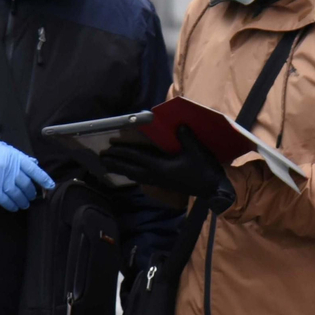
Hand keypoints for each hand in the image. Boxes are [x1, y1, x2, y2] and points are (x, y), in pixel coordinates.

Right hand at [0, 140, 54, 211]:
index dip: (43, 179)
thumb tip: (35, 163)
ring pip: (17, 194)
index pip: (34, 170)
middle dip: (31, 192)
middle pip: (26, 185)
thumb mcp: (8, 150)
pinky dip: (11, 205)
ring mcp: (1, 181)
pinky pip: (5, 201)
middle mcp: (10, 170)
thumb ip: (21, 158)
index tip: (51, 186)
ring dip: (23, 201)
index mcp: (16, 158)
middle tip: (32, 196)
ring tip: (25, 204)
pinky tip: (15, 207)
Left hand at [101, 126, 232, 206]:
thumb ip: (187, 138)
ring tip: (110, 166)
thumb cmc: (204, 170)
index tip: (109, 148)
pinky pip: (143, 178)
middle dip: (116, 163)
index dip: (122, 152)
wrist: (212, 189)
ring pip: (136, 175)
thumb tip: (179, 125)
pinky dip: (133, 174)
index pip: (137, 157)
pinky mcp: (164, 183)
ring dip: (122, 170)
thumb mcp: (197, 152)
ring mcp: (160, 181)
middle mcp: (157, 175)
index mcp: (161, 167)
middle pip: (131, 169)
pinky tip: (132, 173)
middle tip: (102, 159)